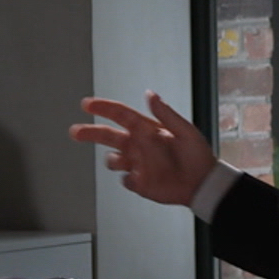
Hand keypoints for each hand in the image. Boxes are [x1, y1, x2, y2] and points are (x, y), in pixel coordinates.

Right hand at [70, 90, 217, 205]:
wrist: (202, 184)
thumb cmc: (197, 156)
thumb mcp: (185, 131)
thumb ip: (165, 114)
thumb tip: (151, 94)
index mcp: (147, 129)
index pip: (121, 115)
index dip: (103, 108)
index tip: (88, 104)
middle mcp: (138, 146)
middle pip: (107, 136)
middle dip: (90, 132)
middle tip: (76, 131)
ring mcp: (137, 164)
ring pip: (112, 160)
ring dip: (115, 160)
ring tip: (129, 162)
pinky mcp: (139, 182)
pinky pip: (125, 180)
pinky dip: (128, 179)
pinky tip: (140, 178)